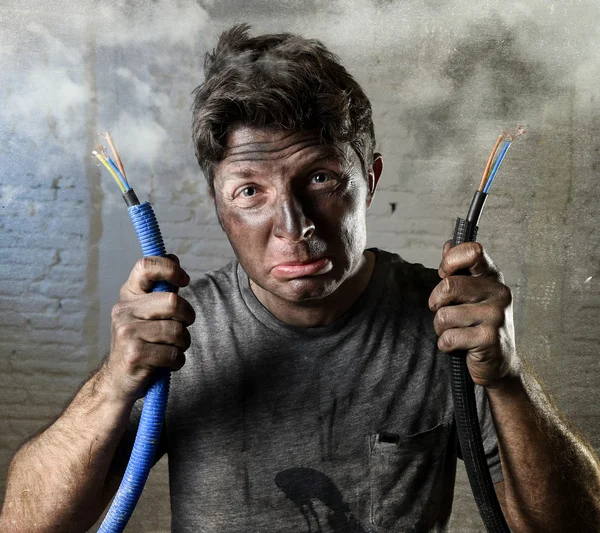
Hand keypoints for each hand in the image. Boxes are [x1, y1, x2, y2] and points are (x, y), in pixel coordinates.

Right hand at [105, 254, 195, 401]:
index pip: (145, 266)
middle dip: (187, 316)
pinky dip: (176, 361)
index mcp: (128, 294)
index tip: (184, 280)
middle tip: (183, 325)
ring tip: (171, 348)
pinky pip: (173, 354)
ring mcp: (127, 332)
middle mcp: (123, 310)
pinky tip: (165, 363)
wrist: (118, 380)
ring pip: (177, 331)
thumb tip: (174, 258)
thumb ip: (160, 289)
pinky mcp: (134, 355)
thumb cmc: (140, 342)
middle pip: (173, 301)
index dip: (170, 268)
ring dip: (182, 343)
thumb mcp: (145, 311)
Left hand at [428, 241, 519, 388]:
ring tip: (456, 332)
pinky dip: (446, 345)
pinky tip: (461, 347)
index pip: (473, 251)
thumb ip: (458, 271)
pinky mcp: (489, 339)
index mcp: (492, 277)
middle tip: (444, 312)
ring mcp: (496, 315)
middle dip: (436, 303)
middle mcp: (498, 292)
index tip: (444, 275)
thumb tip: (448, 244)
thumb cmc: (478, 324)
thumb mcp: (470, 294)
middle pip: (448, 286)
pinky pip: (449, 337)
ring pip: (443, 315)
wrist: (500, 363)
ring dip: (441, 328)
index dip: (450, 261)